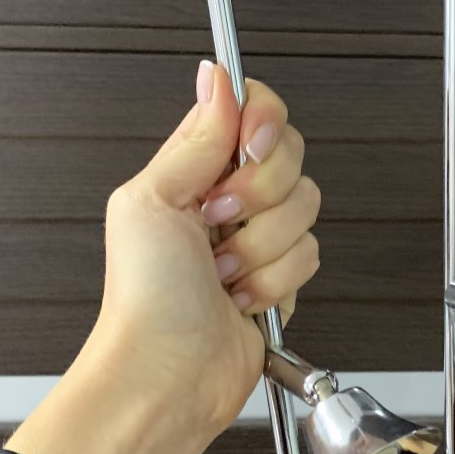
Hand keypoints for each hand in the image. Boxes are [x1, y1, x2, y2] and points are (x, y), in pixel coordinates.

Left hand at [9, 60, 320, 453]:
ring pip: (306, 208)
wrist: (165, 376)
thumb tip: (216, 77)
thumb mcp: (152, 199)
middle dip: (259, 196)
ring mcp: (256, 237)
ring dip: (262, 249)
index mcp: (193, 166)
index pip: (252, 109)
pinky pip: (311, 255)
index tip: (247, 149)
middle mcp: (227, 196)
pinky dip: (276, 282)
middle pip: (288, 156)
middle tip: (217, 224)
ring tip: (221, 274)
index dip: (262, 123)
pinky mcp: (280, 277)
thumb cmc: (143, 300)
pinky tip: (241, 298)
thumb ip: (196, 136)